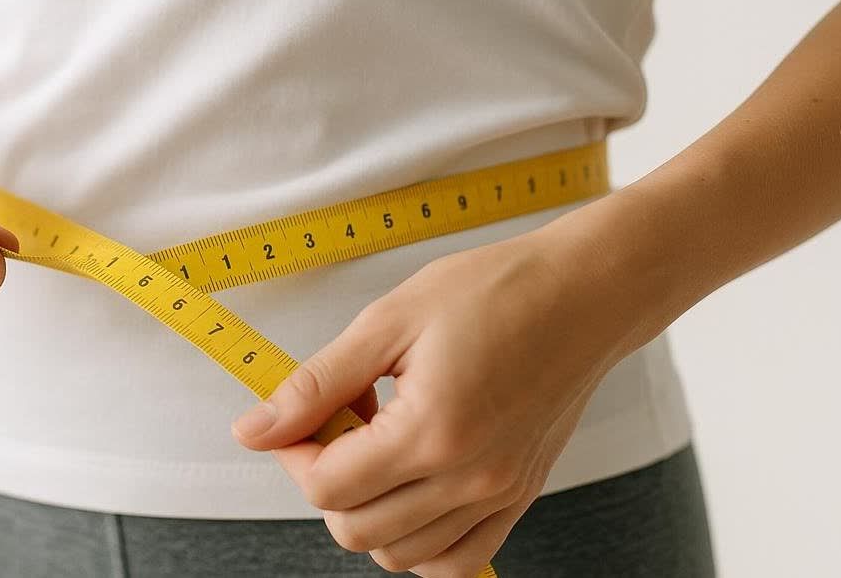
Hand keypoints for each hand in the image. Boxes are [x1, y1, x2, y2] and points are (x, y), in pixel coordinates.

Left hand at [232, 227, 648, 576]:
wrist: (585, 292)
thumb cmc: (498, 291)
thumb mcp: (389, 321)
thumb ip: (315, 384)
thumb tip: (254, 429)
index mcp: (433, 432)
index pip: (328, 488)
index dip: (294, 454)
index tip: (294, 419)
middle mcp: (471, 479)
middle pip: (356, 531)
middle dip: (324, 483)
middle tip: (334, 426)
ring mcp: (499, 495)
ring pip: (401, 555)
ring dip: (368, 512)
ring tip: (378, 446)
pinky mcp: (519, 497)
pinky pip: (456, 560)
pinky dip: (419, 541)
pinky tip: (410, 485)